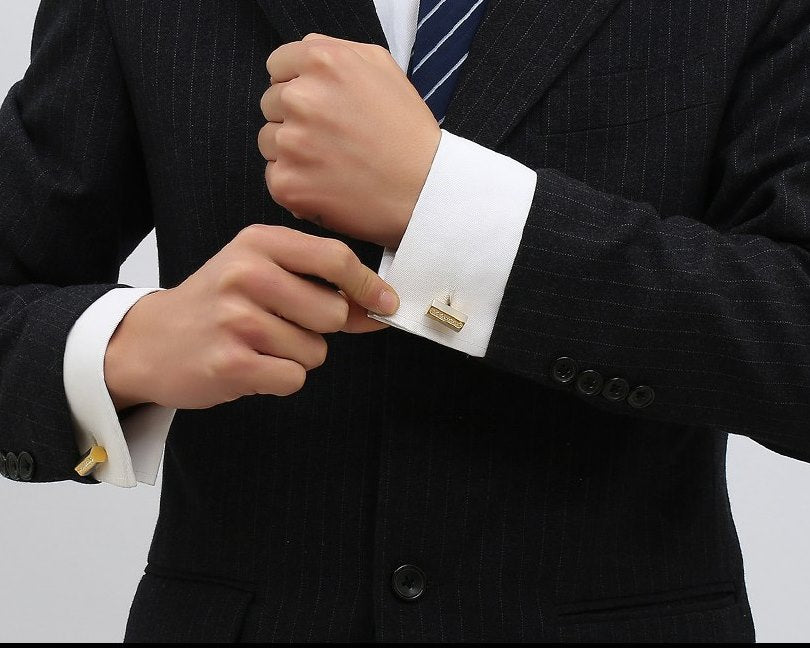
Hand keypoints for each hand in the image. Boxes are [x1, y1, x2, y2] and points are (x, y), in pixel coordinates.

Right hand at [104, 225, 398, 410]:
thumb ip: (320, 286)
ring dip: (296, 356)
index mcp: (259, 243)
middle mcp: (246, 274)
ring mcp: (236, 318)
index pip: (335, 258)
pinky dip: (279, 378)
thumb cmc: (216, 304)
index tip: (385, 303)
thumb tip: (381, 306)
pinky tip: (250, 365)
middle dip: (320, 329)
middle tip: (282, 326)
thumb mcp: (262, 275)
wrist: (149, 341)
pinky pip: (294, 377)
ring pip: (315, 350)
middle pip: (332, 312)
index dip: (368, 285)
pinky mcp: (231, 362)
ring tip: (257, 345)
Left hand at [258, 34, 440, 248]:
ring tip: (332, 162)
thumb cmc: (407, 131)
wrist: (424, 191)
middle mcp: (301, 98)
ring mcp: (291, 143)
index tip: (320, 105)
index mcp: (322, 62)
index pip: (278, 66)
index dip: (298, 85)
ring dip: (293, 152)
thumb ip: (335, 50)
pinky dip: (295, 184)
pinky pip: (274, 177)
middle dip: (295, 118)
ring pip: (269, 141)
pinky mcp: (287, 183)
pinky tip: (327, 184)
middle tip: (333, 138)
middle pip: (271, 103)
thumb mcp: (381, 67)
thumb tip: (302, 56)